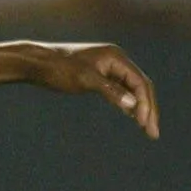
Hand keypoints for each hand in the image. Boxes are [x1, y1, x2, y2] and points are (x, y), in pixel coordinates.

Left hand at [31, 43, 158, 139]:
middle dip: (148, 109)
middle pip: (140, 86)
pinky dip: (127, 102)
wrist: (37, 62)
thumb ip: (110, 91)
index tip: (146, 125)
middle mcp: (115, 60)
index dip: (146, 104)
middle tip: (153, 133)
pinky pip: (120, 89)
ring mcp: (107, 67)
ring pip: (131, 89)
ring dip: (140, 108)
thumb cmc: (59, 69)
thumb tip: (133, 105)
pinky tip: (130, 115)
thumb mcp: (85, 80)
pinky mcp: (98, 74)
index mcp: (116, 57)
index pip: (140, 82)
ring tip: (146, 128)